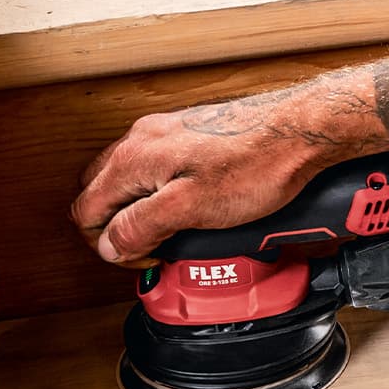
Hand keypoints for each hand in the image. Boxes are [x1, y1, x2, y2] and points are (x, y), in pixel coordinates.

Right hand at [70, 91, 344, 265]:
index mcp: (134, 157)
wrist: (302, 131)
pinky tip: (189, 207)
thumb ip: (141, 226)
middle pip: (101, 192)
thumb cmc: (258, 164)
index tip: (139, 257)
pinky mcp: (192, 135)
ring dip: (139, 210)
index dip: (106, 244)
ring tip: (169, 232)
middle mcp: (143, 139)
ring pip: (129, 180)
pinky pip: (158, 169)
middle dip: (116, 226)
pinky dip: (161, 193)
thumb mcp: (191, 207)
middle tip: (149, 248)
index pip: (86, 210)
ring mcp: (167, 133)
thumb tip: (109, 245)